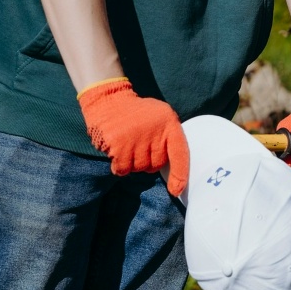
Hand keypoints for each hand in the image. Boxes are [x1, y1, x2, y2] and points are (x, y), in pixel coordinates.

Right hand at [78, 77, 188, 195]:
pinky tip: (117, 151)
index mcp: (169, 123)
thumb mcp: (160, 116)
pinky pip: (122, 170)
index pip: (180, 152)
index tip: (176, 190)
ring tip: (127, 144)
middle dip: (147, 161)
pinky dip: (119, 166)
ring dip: (132, 163)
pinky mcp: (118, 146)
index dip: (180, 174)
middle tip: (138, 144)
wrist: (110, 99)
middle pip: (156, 165)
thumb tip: (175, 170)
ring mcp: (136, 139)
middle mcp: (155, 131)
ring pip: (138, 169)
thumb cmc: (138, 112)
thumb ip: (168, 137)